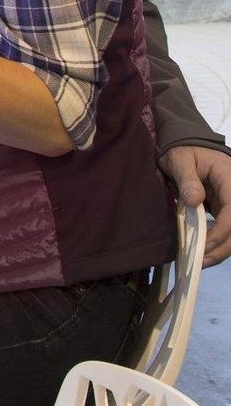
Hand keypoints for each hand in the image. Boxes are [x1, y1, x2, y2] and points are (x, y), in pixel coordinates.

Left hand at [160, 144, 230, 266]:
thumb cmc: (182, 149)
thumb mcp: (180, 159)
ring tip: (201, 261)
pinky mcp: (225, 208)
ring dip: (221, 248)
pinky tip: (203, 251)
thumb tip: (194, 201)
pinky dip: (217, 241)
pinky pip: (226, 228)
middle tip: (201, 261)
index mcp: (229, 178)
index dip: (221, 231)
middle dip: (222, 247)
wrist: (186, 144)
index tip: (204, 244)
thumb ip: (187, 179)